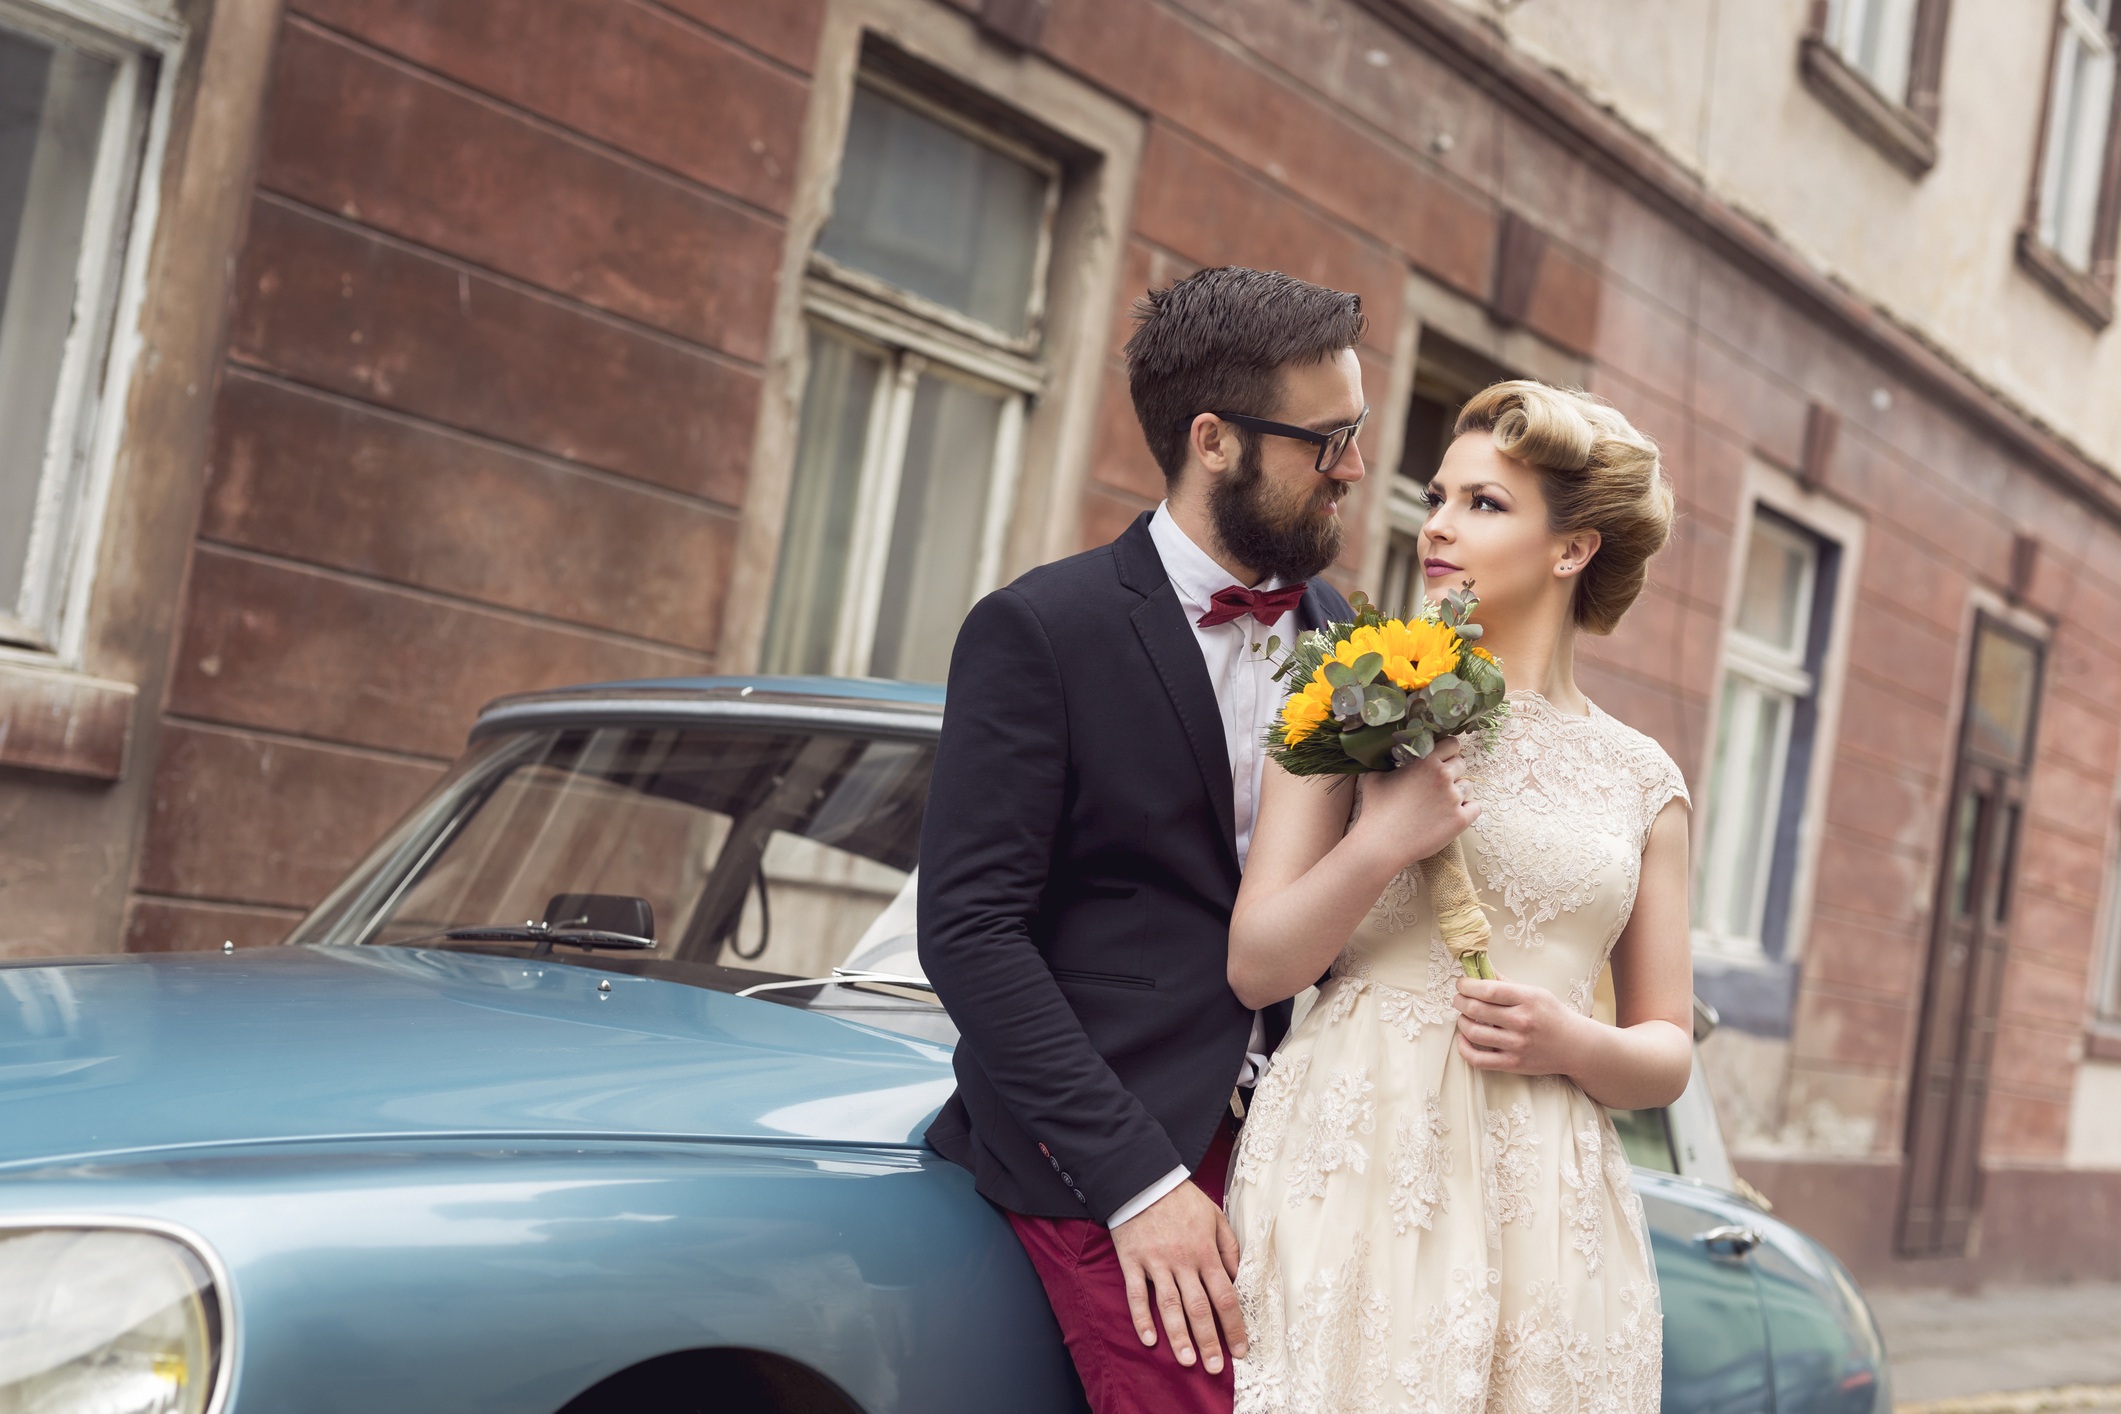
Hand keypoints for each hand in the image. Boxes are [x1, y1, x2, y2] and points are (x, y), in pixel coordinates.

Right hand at [1109, 1179, 1246, 1372]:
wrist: (1143, 1178)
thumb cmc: (1182, 1199)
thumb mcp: (1215, 1216)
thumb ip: (1229, 1247)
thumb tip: (1238, 1278)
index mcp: (1206, 1252)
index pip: (1225, 1296)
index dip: (1234, 1326)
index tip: (1240, 1350)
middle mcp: (1183, 1261)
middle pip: (1199, 1308)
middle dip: (1209, 1341)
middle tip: (1215, 1368)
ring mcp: (1156, 1262)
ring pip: (1169, 1306)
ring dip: (1179, 1336)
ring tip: (1188, 1361)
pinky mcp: (1132, 1261)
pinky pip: (1136, 1294)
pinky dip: (1141, 1318)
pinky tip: (1149, 1340)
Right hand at [1350, 736, 1480, 867]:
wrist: (1381, 844)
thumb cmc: (1375, 809)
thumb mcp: (1376, 776)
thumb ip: (1390, 762)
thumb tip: (1393, 756)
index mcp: (1426, 761)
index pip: (1452, 744)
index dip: (1447, 751)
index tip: (1441, 759)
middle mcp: (1443, 776)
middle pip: (1461, 764)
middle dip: (1451, 772)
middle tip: (1436, 785)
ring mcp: (1453, 798)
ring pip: (1467, 787)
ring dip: (1456, 792)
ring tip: (1439, 804)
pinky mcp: (1460, 820)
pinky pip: (1476, 808)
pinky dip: (1467, 810)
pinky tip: (1452, 814)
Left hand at [1453, 976, 1584, 1075]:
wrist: (1575, 1046)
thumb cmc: (1552, 1015)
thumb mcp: (1535, 992)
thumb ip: (1506, 982)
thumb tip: (1479, 969)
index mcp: (1527, 999)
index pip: (1488, 989)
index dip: (1467, 985)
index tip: (1461, 983)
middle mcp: (1521, 1022)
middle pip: (1476, 1009)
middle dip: (1459, 1001)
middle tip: (1459, 998)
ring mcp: (1517, 1045)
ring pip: (1473, 1032)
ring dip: (1461, 1021)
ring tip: (1464, 1016)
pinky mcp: (1513, 1064)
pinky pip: (1478, 1059)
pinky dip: (1463, 1048)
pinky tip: (1463, 1038)